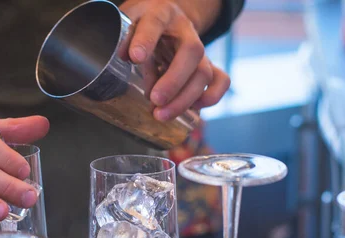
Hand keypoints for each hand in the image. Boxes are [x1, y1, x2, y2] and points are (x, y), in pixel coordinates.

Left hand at [120, 0, 229, 120]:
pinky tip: (193, 110)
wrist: (167, 19)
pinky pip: (221, 80)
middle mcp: (185, 31)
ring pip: (204, 72)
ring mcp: (200, 49)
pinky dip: (211, 97)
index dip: (146, 41)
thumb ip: (125, 39)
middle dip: (174, 82)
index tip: (135, 58)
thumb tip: (123, 57)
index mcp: (161, 14)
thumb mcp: (130, 23)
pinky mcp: (208, 64)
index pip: (155, 23)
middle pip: (191, 53)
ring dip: (185, 99)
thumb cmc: (144, 23)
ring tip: (162, 115)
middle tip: (155, 100)